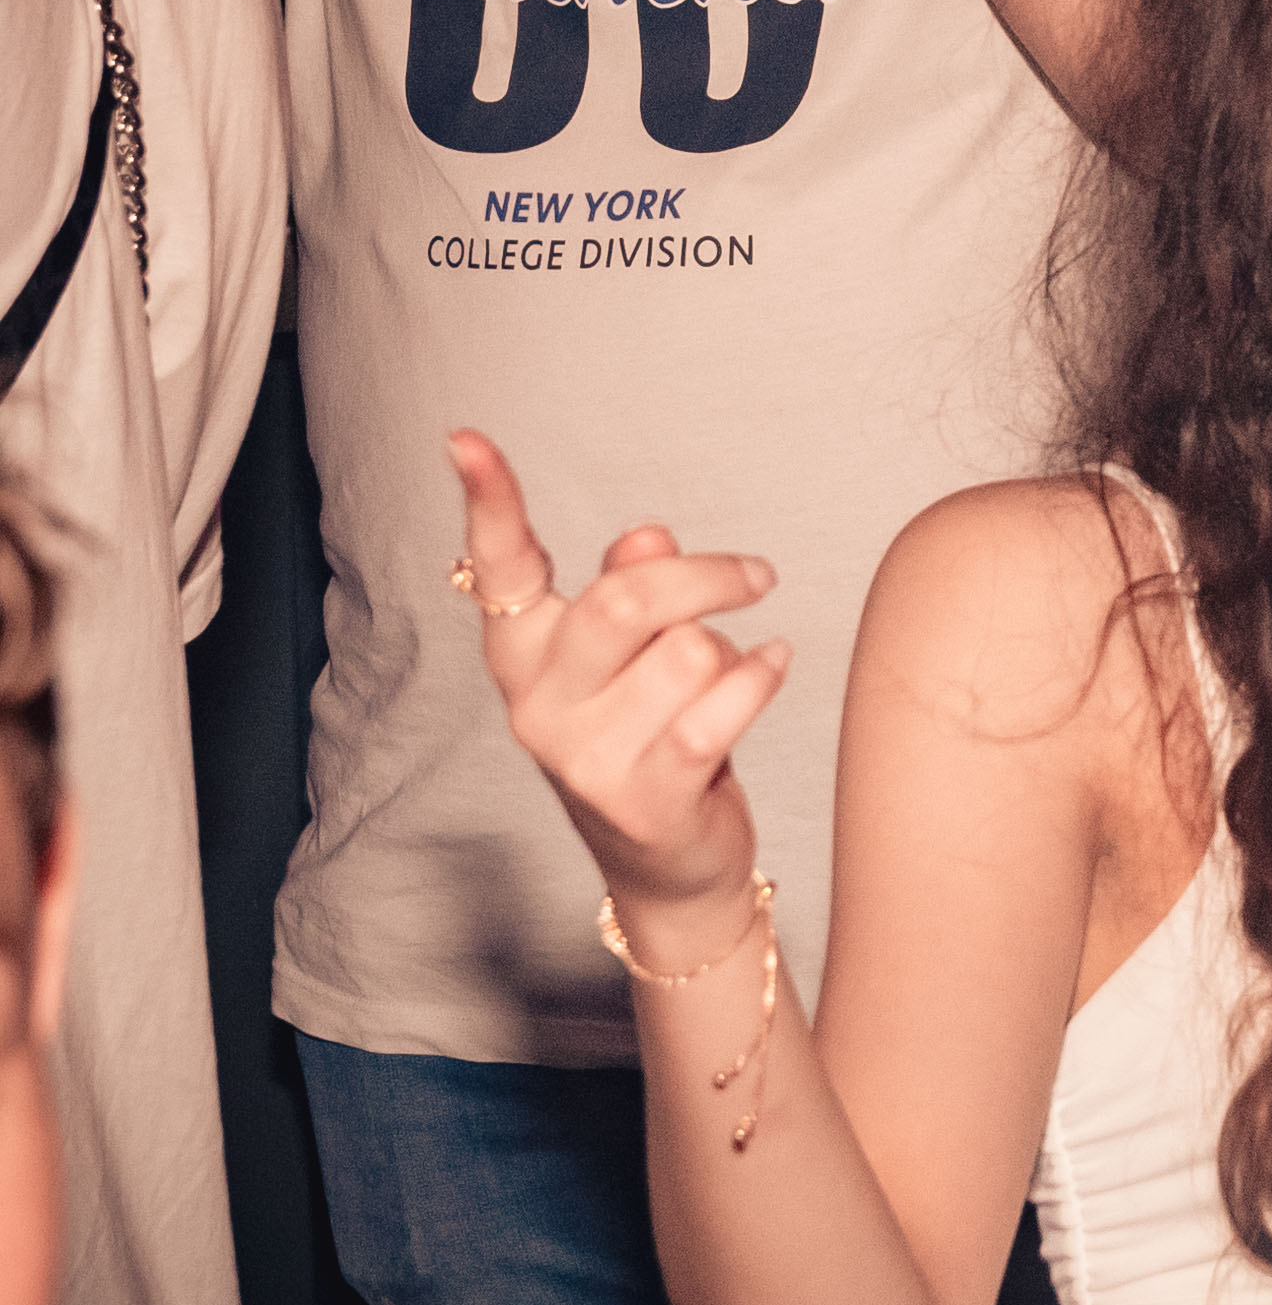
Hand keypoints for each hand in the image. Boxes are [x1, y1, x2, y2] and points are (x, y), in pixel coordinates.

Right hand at [449, 429, 790, 937]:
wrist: (668, 865)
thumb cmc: (651, 736)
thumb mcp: (631, 658)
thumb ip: (632, 590)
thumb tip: (646, 535)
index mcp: (523, 657)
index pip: (498, 569)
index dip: (487, 504)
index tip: (465, 438)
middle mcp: (537, 705)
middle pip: (627, 600)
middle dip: (707, 577)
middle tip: (757, 574)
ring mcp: (585, 757)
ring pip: (690, 652)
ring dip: (730, 651)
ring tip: (728, 674)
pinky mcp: (645, 796)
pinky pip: (722, 708)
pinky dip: (761, 676)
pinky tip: (773, 664)